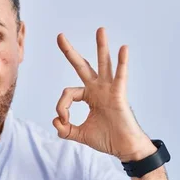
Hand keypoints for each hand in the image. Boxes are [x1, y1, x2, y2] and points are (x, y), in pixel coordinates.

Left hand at [52, 27, 155, 161]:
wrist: (124, 149)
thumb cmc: (107, 139)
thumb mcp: (79, 134)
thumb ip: (64, 129)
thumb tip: (55, 121)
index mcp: (88, 96)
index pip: (67, 94)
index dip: (61, 107)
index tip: (63, 120)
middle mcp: (98, 89)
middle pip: (82, 66)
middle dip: (70, 52)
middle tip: (59, 36)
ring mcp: (109, 90)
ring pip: (103, 64)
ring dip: (102, 47)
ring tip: (100, 30)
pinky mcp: (119, 95)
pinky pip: (121, 77)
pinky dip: (122, 63)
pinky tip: (123, 49)